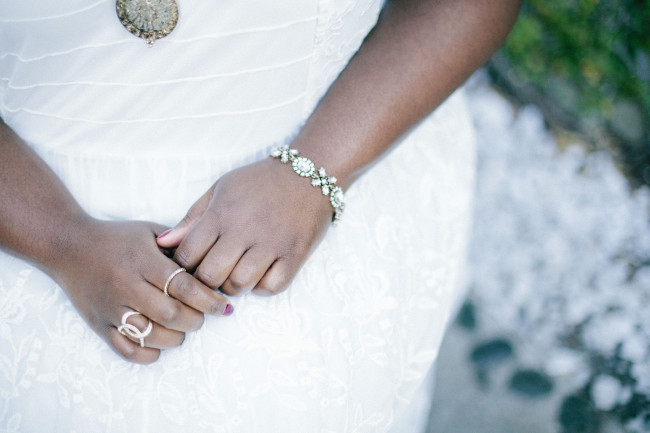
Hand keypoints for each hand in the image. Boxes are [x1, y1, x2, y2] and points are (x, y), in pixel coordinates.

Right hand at [50, 218, 232, 363]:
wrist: (68, 246)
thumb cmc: (117, 238)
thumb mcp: (149, 231)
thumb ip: (179, 245)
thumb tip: (212, 262)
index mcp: (144, 262)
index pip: (185, 287)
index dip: (209, 300)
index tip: (224, 306)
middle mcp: (127, 286)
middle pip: (172, 314)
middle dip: (196, 320)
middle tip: (204, 316)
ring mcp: (112, 308)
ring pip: (152, 335)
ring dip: (176, 337)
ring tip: (184, 328)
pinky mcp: (99, 325)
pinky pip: (127, 350)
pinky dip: (149, 353)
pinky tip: (160, 343)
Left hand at [156, 158, 332, 296]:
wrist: (310, 173)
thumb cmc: (261, 181)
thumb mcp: (222, 189)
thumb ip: (193, 218)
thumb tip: (163, 243)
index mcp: (222, 213)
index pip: (188, 254)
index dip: (184, 265)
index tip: (193, 264)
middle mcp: (245, 230)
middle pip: (210, 276)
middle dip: (206, 281)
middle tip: (213, 274)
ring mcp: (272, 244)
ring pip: (239, 285)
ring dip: (233, 286)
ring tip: (236, 274)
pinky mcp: (295, 255)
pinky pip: (271, 287)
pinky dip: (262, 286)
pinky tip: (261, 273)